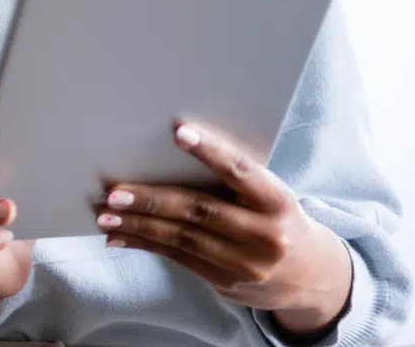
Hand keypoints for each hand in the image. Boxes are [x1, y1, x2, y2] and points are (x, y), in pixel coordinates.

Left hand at [98, 123, 352, 337]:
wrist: (309, 276)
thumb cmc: (277, 218)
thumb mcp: (270, 196)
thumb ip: (235, 179)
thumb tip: (174, 147)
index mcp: (278, 202)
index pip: (241, 172)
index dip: (211, 152)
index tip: (179, 132)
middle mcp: (265, 235)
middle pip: (200, 211)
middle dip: (153, 201)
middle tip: (115, 192)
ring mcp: (244, 263)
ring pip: (182, 238)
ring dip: (139, 226)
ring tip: (106, 215)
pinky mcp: (225, 282)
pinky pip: (178, 259)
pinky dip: (145, 245)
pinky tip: (120, 236)